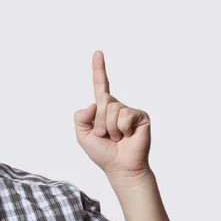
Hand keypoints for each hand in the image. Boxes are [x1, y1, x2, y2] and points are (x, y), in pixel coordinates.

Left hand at [73, 50, 151, 181]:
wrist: (120, 167)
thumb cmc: (102, 153)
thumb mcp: (82, 136)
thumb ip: (80, 118)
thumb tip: (94, 103)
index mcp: (102, 109)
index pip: (100, 85)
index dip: (99, 69)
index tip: (97, 52)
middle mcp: (116, 106)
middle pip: (102, 101)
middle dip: (99, 122)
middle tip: (105, 136)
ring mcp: (129, 111)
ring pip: (112, 109)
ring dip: (110, 128)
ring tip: (117, 138)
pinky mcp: (141, 116)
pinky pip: (125, 115)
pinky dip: (122, 129)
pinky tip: (127, 136)